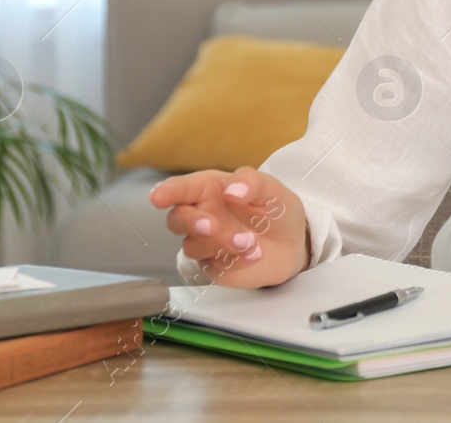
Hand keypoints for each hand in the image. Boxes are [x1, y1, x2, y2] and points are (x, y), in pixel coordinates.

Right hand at [150, 166, 309, 287]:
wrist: (292, 243)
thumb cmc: (274, 209)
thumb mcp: (271, 189)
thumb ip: (251, 183)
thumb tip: (231, 190)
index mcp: (209, 189)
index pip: (181, 188)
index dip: (167, 191)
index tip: (157, 197)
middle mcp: (201, 214)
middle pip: (176, 219)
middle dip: (191, 222)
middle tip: (212, 226)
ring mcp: (204, 242)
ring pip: (193, 245)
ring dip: (221, 244)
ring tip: (252, 242)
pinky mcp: (212, 265)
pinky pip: (211, 266)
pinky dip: (233, 261)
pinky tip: (253, 255)